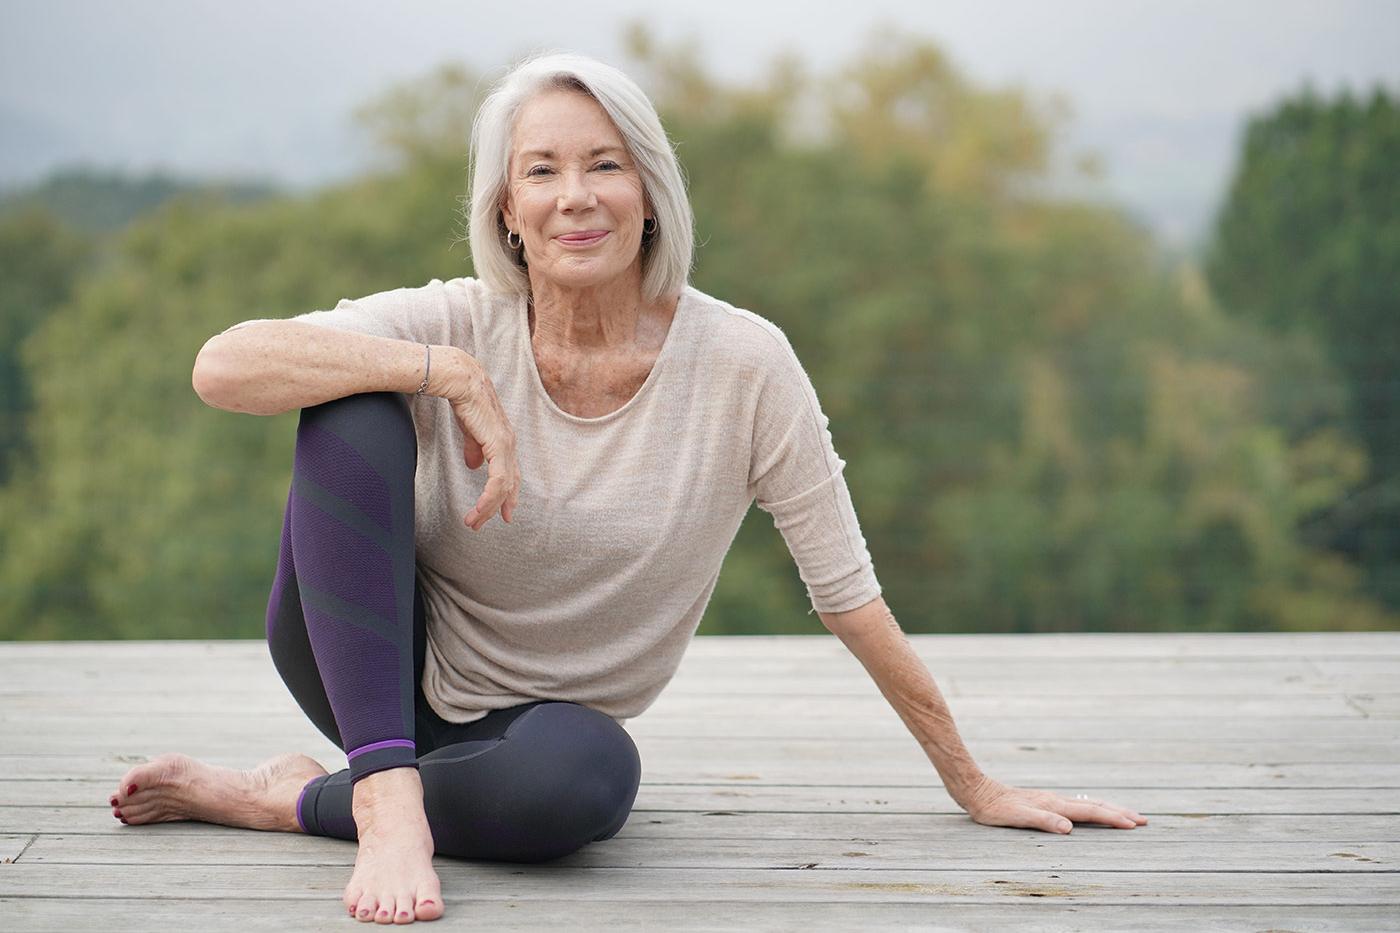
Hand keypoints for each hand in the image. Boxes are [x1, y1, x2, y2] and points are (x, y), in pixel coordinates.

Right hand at [432, 349, 520, 529]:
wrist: (460, 380)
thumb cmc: (464, 398)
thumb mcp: (470, 429)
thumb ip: (475, 447)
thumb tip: (474, 465)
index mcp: (503, 439)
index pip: (510, 472)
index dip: (507, 493)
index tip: (502, 512)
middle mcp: (509, 443)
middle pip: (510, 484)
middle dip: (499, 506)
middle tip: (487, 523)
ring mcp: (506, 445)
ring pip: (503, 487)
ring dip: (488, 508)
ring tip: (473, 522)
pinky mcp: (498, 446)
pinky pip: (497, 481)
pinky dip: (489, 499)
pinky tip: (478, 509)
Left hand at [958, 774, 1146, 833]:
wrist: (976, 790)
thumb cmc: (994, 808)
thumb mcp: (1015, 817)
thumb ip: (1042, 821)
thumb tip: (1069, 828)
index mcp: (1053, 804)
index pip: (1090, 812)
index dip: (1113, 819)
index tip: (1135, 824)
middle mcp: (1056, 799)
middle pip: (1094, 805)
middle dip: (1119, 813)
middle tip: (1143, 820)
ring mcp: (1051, 799)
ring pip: (1087, 804)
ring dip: (1109, 809)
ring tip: (1126, 815)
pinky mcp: (1044, 801)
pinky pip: (1076, 805)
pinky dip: (1092, 808)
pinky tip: (1091, 811)